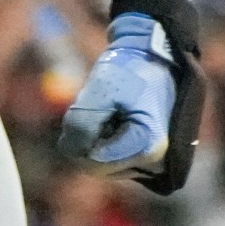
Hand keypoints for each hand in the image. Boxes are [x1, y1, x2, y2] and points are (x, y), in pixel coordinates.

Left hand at [59, 13, 176, 176]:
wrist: (154, 58)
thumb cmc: (129, 70)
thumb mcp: (100, 90)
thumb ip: (81, 123)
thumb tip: (70, 151)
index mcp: (146, 145)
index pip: (94, 162)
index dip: (80, 137)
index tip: (91, 108)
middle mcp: (153, 161)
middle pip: (98, 167)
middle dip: (88, 140)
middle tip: (101, 108)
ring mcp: (151, 163)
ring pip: (103, 165)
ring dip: (96, 140)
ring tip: (112, 113)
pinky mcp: (146, 159)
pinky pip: (112, 160)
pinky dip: (105, 141)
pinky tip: (115, 120)